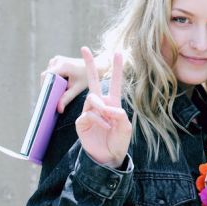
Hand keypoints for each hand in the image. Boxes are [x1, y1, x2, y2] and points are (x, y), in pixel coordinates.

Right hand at [43, 52, 109, 112]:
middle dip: (48, 86)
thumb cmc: (87, 77)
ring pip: (48, 74)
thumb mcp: (77, 88)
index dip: (44, 87)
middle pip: (46, 76)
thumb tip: (58, 109)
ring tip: (59, 91)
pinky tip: (61, 84)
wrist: (95, 66)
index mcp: (63, 65)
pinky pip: (51, 72)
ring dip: (51, 82)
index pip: (46, 76)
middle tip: (52, 98)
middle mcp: (58, 60)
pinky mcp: (57, 60)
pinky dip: (54, 79)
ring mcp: (57, 59)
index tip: (47, 97)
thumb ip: (67, 98)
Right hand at [74, 47, 131, 167]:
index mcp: (113, 103)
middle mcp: (100, 104)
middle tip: (84, 48)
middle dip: (89, 65)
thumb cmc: (118, 141)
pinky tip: (103, 127)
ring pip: (92, 99)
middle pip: (94, 81)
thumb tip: (106, 106)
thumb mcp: (125, 127)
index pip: (115, 82)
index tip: (117, 52)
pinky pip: (88, 114)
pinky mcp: (81, 121)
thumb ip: (119, 114)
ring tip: (108, 121)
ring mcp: (89, 111)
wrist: (108, 156)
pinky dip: (97, 120)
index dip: (116, 68)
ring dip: (101, 108)